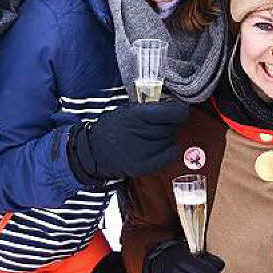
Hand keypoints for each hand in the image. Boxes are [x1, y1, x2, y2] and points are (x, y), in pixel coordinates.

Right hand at [66, 99, 189, 185]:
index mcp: (137, 114)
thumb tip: (175, 106)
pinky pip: (170, 155)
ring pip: (171, 140)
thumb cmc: (112, 127)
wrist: (93, 151)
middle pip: (172, 127)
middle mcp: (141, 133)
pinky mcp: (144, 166)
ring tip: (150, 136)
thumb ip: (150, 107)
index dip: (179, 110)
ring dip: (166, 137)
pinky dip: (168, 150)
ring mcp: (143, 152)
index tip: (179, 109)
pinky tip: (158, 147)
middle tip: (156, 124)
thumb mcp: (127, 110)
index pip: (174, 112)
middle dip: (168, 123)